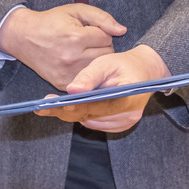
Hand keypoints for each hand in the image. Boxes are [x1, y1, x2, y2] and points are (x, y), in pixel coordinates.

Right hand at [0, 4, 125, 88]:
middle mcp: (72, 58)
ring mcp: (67, 73)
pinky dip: (86, 72)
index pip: (106, 37)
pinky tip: (77, 63)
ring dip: (95, 60)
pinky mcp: (62, 83)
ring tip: (83, 51)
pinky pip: (86, 80)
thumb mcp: (76, 10)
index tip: (89, 30)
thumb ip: (101, 17)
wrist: (23, 37)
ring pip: (98, 68)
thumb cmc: (51, 21)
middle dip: (101, 46)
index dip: (101, 32)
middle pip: (106, 55)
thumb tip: (122, 30)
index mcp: (76, 38)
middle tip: (88, 41)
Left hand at [35, 44, 167, 132]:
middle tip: (42, 107)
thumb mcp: (106, 63)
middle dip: (65, 111)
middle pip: (89, 118)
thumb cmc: (125, 64)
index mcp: (126, 99)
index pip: (93, 108)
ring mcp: (125, 123)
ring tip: (53, 104)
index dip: (70, 107)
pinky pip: (95, 123)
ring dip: (73, 114)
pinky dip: (84, 115)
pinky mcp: (120, 125)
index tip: (50, 104)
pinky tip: (72, 106)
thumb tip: (71, 90)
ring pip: (89, 122)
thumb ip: (89, 76)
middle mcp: (127, 116)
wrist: (146, 71)